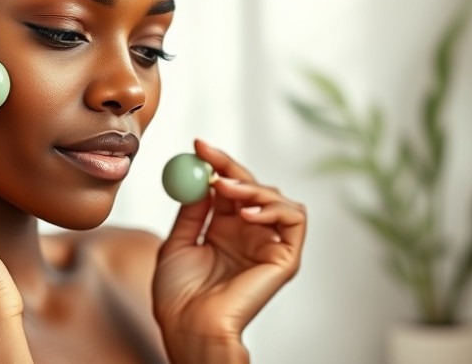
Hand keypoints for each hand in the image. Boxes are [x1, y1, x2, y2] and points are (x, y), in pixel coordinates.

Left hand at [153, 139, 305, 361]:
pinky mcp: (286, 257)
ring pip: (277, 198)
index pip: (228, 186)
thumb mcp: (177, 243)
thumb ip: (192, 211)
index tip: (198, 145)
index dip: (217, 163)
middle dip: (231, 167)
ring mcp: (269, 244)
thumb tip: (198, 178)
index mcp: (224, 229)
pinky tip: (246, 214)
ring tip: (225, 190)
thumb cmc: (179, 297)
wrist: (189, 326)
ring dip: (253, 187)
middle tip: (209, 158)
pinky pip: (294, 220)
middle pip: (253, 186)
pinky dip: (275, 208)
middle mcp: (249, 234)